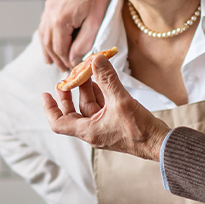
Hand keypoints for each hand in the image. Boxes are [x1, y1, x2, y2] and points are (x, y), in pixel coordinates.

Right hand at [38, 0, 111, 69]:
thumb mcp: (94, 24)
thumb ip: (83, 44)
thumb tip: (73, 59)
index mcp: (60, 21)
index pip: (60, 50)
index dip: (67, 62)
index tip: (74, 70)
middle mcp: (49, 16)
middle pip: (49, 45)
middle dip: (57, 59)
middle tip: (64, 70)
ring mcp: (47, 9)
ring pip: (43, 36)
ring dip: (48, 51)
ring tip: (52, 62)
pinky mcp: (49, 4)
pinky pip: (43, 26)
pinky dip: (45, 38)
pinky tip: (47, 45)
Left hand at [42, 53, 169, 160]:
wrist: (160, 144)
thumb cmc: (139, 129)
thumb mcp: (121, 101)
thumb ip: (107, 79)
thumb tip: (96, 59)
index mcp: (88, 130)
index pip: (59, 123)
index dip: (49, 108)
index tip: (45, 94)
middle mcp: (93, 131)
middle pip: (72, 112)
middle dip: (69, 93)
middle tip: (69, 77)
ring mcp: (105, 128)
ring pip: (89, 107)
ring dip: (87, 89)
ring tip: (88, 72)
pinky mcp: (116, 123)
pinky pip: (102, 107)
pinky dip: (100, 93)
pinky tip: (103, 81)